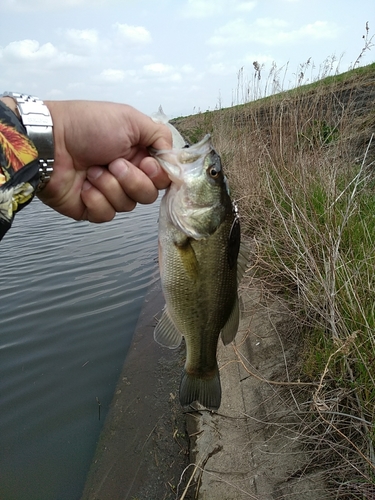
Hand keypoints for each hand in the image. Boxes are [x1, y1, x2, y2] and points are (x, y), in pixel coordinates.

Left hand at [38, 100, 171, 221]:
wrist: (50, 142)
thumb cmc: (88, 126)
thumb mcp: (130, 119)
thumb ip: (160, 136)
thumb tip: (174, 159)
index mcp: (139, 155)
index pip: (163, 178)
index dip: (158, 175)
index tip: (147, 163)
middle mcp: (127, 175)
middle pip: (149, 195)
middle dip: (132, 180)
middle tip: (113, 163)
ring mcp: (110, 193)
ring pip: (128, 206)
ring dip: (110, 185)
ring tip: (92, 169)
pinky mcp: (93, 208)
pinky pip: (107, 215)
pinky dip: (96, 199)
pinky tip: (84, 185)